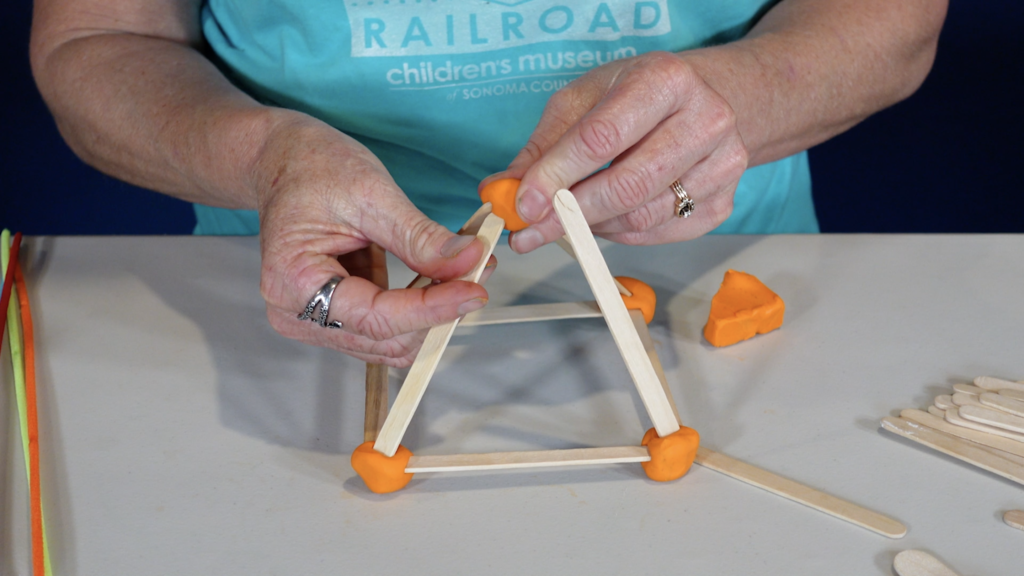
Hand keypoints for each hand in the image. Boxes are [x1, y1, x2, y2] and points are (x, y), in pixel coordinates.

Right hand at [255, 118, 495, 366]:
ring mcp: (315, 320)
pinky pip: (387, 327)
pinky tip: (439, 276)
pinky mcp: (336, 316)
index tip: (474, 290)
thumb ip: (419, 237)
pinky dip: (419, 307)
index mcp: (293, 282)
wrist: (285, 162)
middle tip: (478, 269)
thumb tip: (467, 261)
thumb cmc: (312, 168)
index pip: (376, 318)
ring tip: (463, 270)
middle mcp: (297, 313)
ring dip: (432, 312)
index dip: (431, 309)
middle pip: (386, 338)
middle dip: (437, 310)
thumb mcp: (371, 193)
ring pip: (391, 340)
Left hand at [486, 51, 748, 251]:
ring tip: (567, 217)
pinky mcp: (725, 203)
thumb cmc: (640, 96)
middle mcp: (705, 120)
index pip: (601, 139)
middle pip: (626, 186)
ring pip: (642, 217)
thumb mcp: (585, 100)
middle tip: (532, 230)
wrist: (711, 101)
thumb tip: (504, 190)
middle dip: (569, 214)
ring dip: (593, 226)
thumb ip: (544, 145)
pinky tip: (604, 219)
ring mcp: (723, 165)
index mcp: (665, 80)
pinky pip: (660, 234)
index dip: (556, 177)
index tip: (523, 204)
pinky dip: (621, 234)